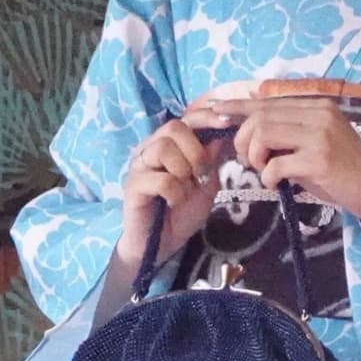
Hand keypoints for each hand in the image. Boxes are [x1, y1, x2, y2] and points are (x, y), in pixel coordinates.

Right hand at [115, 107, 227, 266]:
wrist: (164, 243)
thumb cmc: (183, 212)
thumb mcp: (207, 184)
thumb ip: (212, 160)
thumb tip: (220, 135)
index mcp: (170, 144)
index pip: (186, 119)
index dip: (206, 117)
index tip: (227, 123)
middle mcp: (150, 149)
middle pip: (173, 127)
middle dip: (195, 150)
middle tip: (202, 174)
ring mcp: (139, 165)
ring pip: (163, 148)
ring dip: (183, 170)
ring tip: (186, 189)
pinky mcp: (132, 185)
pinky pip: (160, 179)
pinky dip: (175, 192)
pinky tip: (174, 202)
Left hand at [207, 95, 360, 225]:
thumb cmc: (344, 171)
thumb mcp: (316, 144)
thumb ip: (288, 134)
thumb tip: (249, 133)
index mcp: (317, 106)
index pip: (268, 101)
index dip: (237, 106)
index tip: (215, 111)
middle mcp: (319, 113)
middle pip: (260, 116)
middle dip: (244, 140)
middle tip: (250, 161)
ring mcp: (320, 135)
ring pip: (264, 133)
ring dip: (255, 156)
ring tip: (263, 171)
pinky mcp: (320, 159)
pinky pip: (276, 163)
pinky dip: (268, 176)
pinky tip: (276, 184)